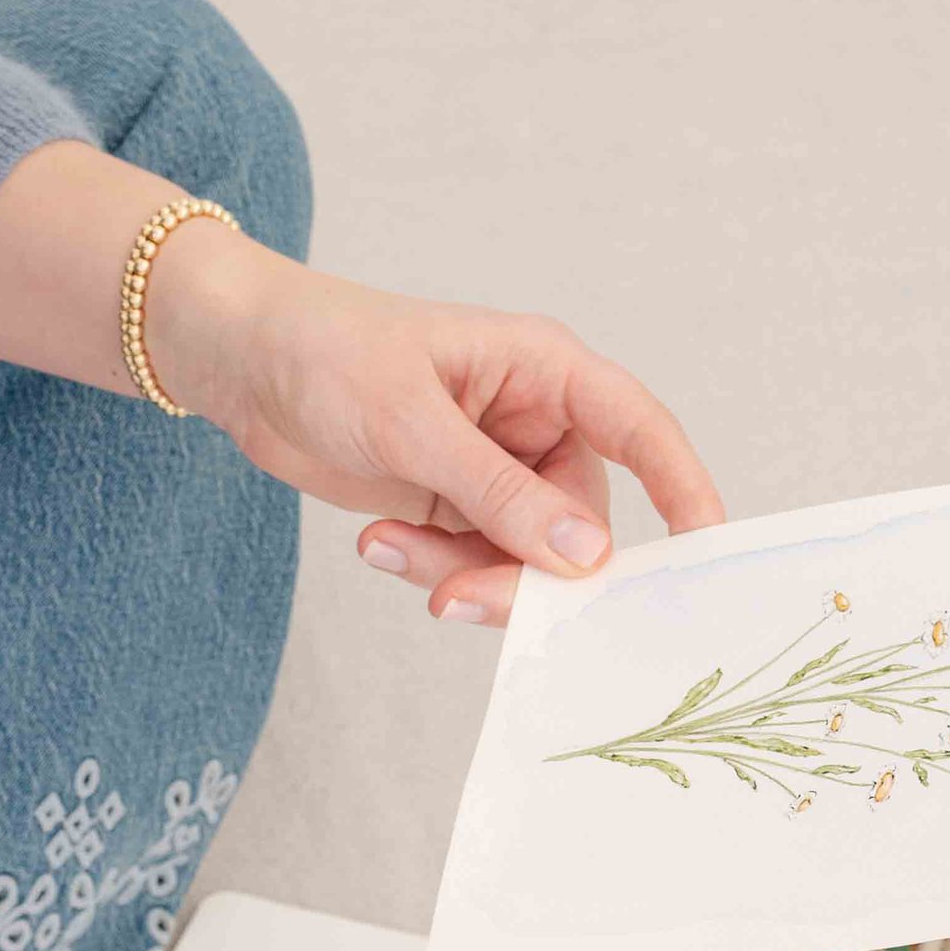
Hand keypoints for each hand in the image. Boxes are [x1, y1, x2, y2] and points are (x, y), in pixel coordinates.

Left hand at [144, 225, 722, 625]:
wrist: (241, 362)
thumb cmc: (326, 352)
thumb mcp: (412, 424)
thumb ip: (497, 494)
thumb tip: (585, 554)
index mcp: (543, 370)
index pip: (639, 428)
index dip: (682, 487)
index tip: (707, 549)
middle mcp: (531, 421)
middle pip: (576, 525)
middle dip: (522, 571)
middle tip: (458, 598)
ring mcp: (494, 469)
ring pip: (522, 557)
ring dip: (461, 574)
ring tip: (386, 550)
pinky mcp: (452, 505)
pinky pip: (471, 564)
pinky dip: (429, 569)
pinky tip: (376, 543)